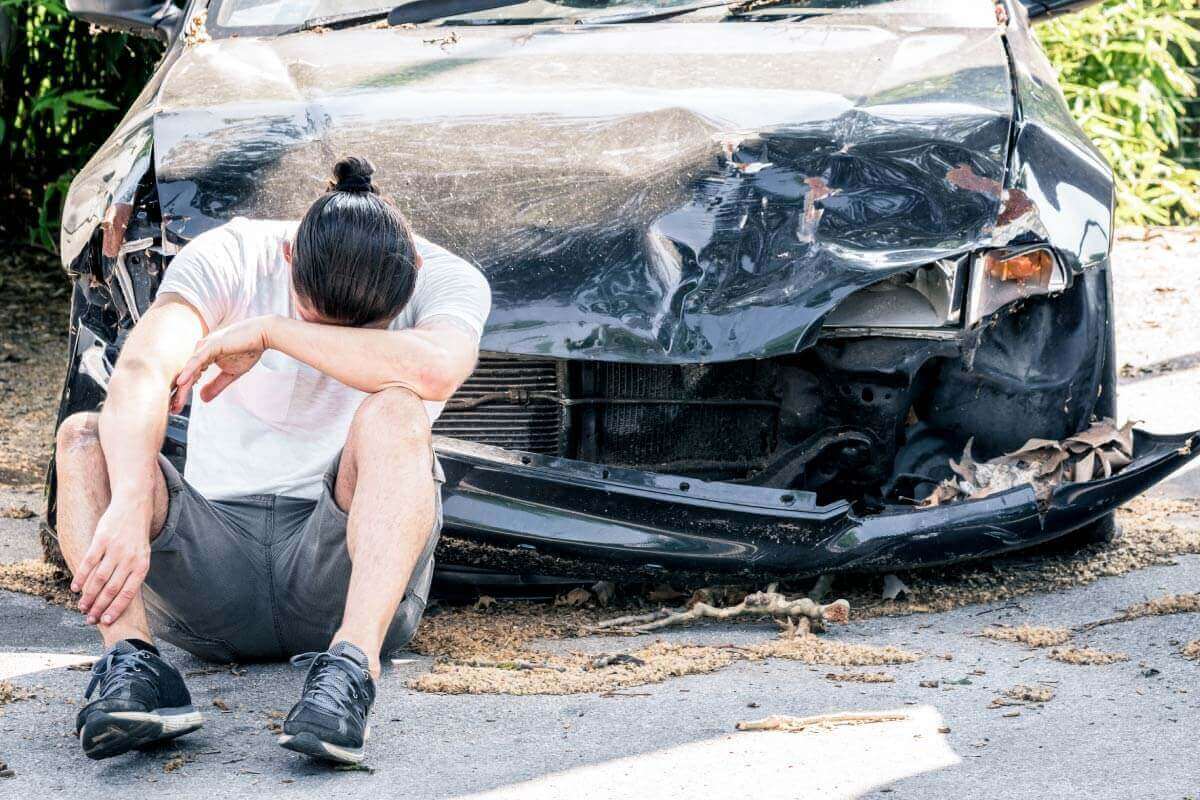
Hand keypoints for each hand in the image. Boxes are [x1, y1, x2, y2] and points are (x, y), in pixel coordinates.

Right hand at [72, 500, 151, 624]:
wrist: (133, 506)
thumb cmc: (136, 535)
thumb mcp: (142, 554)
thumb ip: (132, 573)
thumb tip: (119, 598)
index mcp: (142, 565)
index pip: (129, 592)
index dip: (116, 608)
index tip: (106, 621)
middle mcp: (129, 558)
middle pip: (111, 589)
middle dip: (100, 606)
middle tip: (90, 619)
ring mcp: (115, 549)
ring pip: (99, 579)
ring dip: (89, 596)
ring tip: (82, 607)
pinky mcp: (101, 540)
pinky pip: (89, 563)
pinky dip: (81, 577)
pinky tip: (76, 588)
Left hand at [171, 316, 274, 412]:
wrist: (262, 335)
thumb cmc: (248, 350)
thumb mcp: (231, 373)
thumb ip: (216, 385)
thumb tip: (202, 398)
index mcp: (204, 356)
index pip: (190, 376)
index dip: (183, 392)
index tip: (177, 407)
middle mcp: (201, 350)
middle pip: (186, 374)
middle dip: (179, 393)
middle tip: (173, 410)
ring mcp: (204, 346)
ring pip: (190, 369)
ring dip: (182, 387)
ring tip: (175, 402)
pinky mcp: (211, 345)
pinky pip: (197, 360)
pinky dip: (188, 371)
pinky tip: (181, 383)